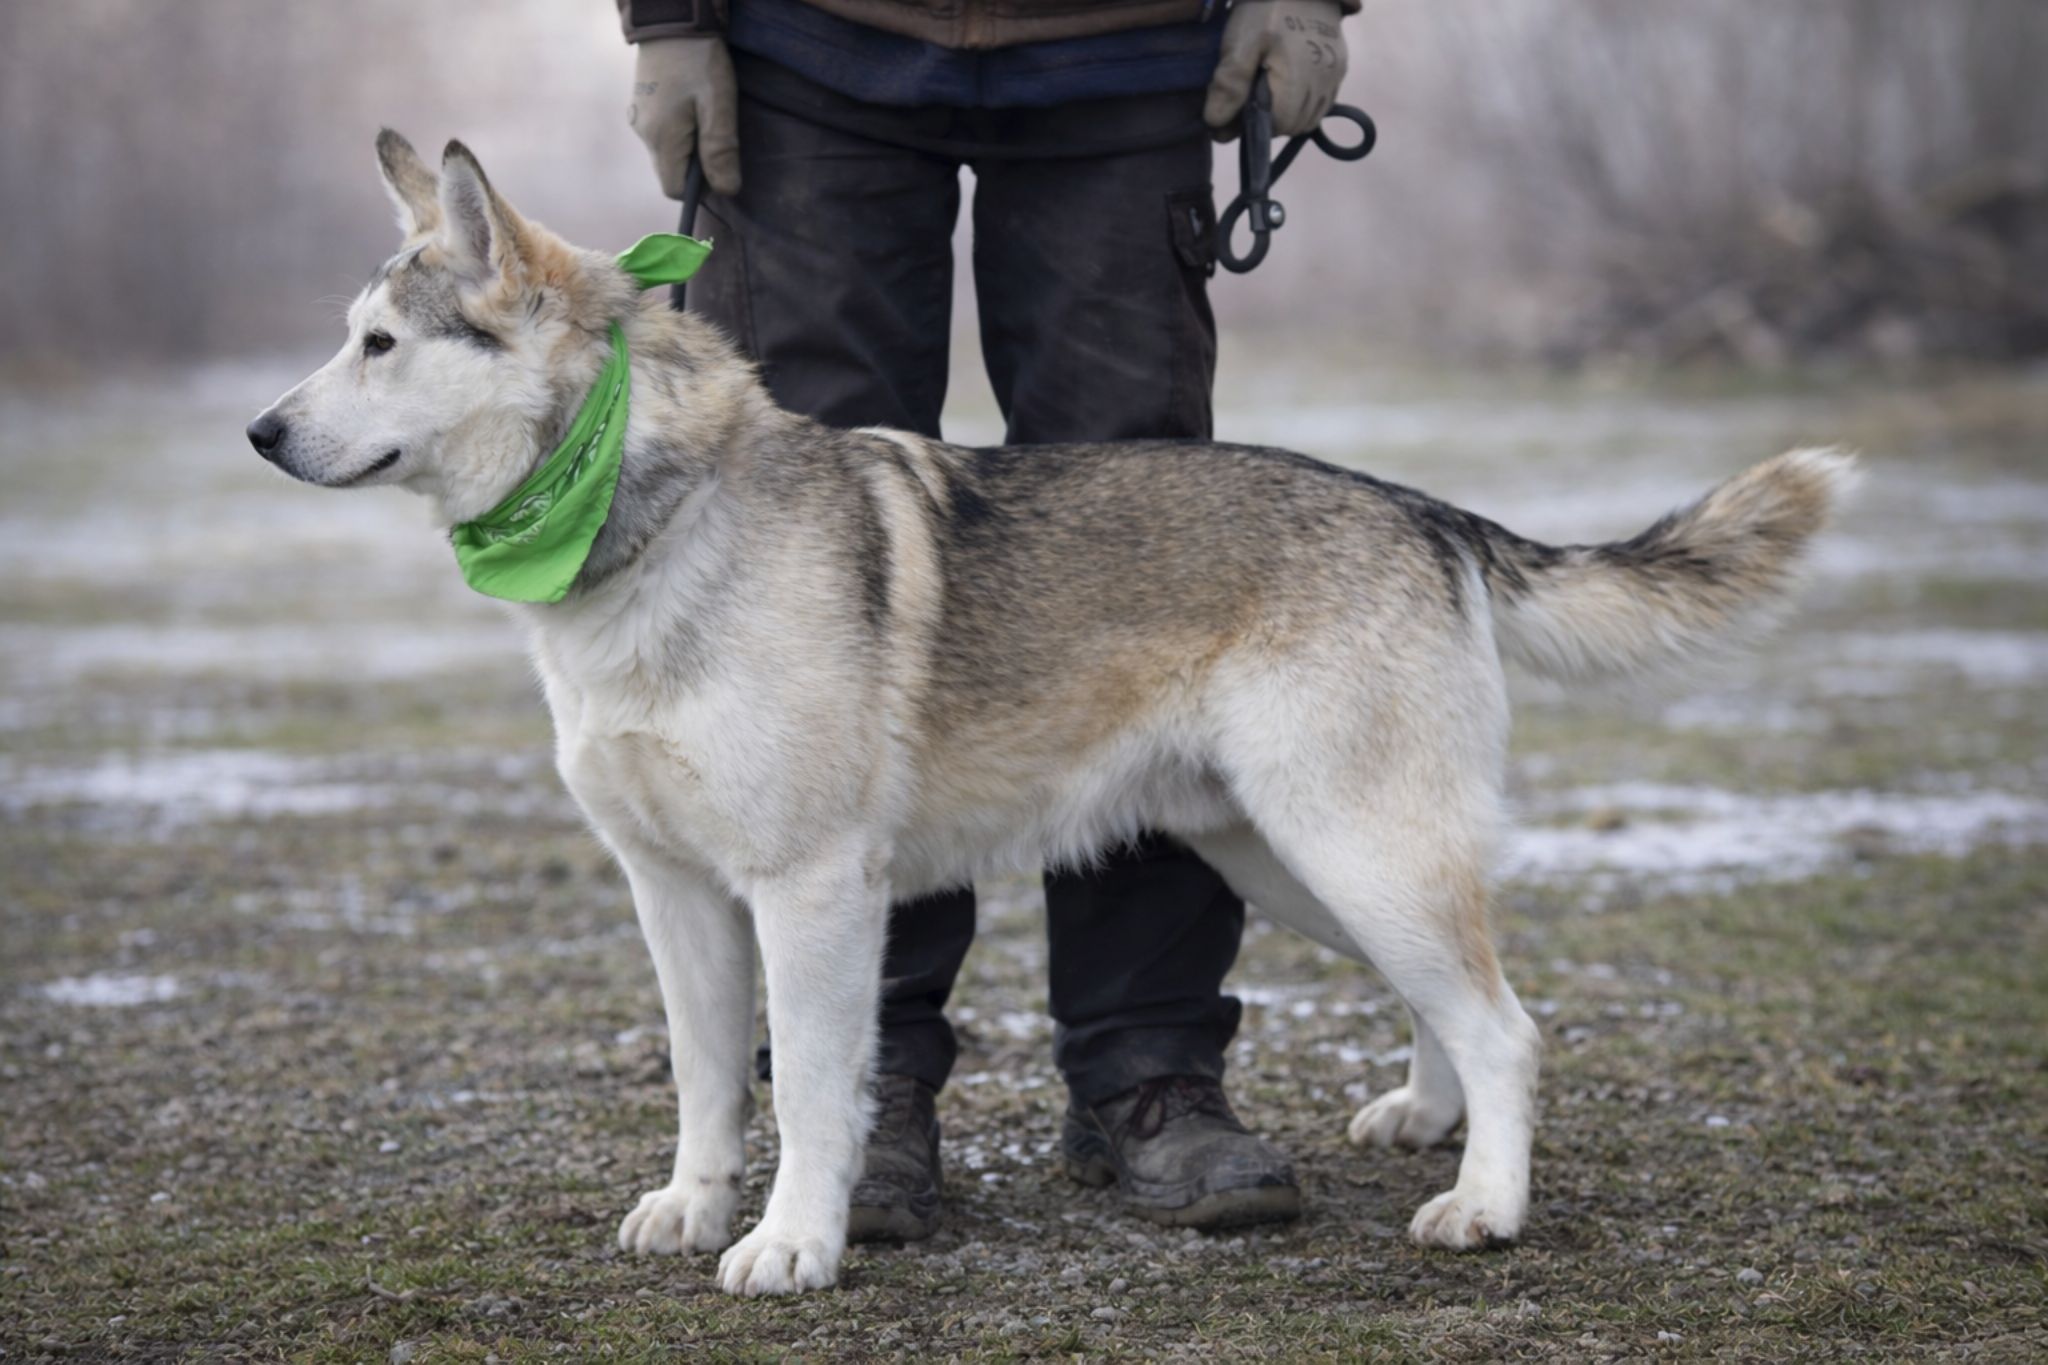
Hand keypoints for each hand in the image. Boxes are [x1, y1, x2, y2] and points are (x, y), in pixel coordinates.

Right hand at [629, 36, 740, 197]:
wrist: (672, 19)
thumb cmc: (699, 61)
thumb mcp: (718, 105)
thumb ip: (720, 150)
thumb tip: (727, 190)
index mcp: (660, 139)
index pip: (674, 189)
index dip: (699, 188)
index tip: (719, 164)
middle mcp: (643, 133)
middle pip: (671, 171)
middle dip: (695, 165)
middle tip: (715, 131)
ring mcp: (639, 118)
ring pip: (667, 151)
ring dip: (689, 145)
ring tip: (705, 112)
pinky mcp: (642, 105)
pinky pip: (663, 132)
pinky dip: (680, 129)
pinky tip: (692, 104)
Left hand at [1204, 0, 1348, 139]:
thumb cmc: (1267, 7)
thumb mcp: (1241, 42)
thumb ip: (1229, 85)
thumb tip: (1216, 125)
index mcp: (1298, 82)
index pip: (1274, 127)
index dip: (1249, 124)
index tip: (1231, 111)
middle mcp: (1324, 84)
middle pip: (1292, 125)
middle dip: (1268, 120)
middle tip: (1245, 99)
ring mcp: (1335, 75)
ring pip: (1308, 118)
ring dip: (1286, 114)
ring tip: (1265, 91)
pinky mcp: (1340, 65)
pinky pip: (1322, 101)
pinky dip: (1303, 102)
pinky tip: (1286, 84)